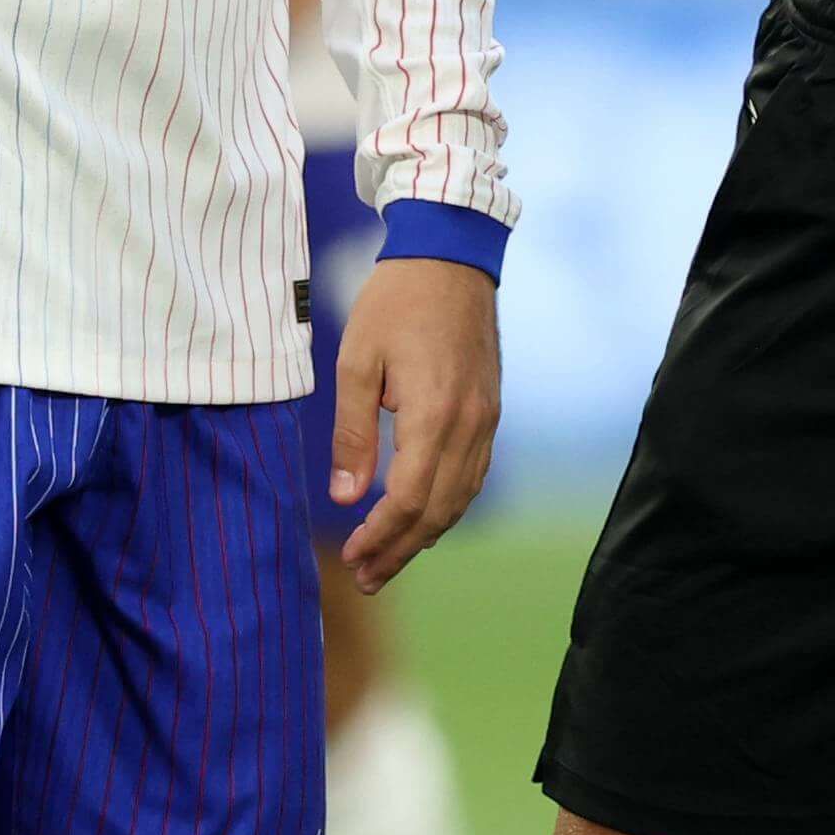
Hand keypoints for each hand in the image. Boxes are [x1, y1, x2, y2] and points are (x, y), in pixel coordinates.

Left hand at [331, 257, 501, 591]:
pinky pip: (474, 474)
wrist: (452, 258)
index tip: (350, 558)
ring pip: (461, 497)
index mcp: (432, 414)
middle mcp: (468, 424)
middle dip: (401, 550)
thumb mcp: (357, 363)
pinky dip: (448, 505)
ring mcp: (486, 418)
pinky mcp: (490, 410)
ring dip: (426, 534)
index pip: (407, 499)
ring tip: (390, 558)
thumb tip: (344, 495)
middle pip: (438, 510)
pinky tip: (423, 515)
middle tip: (366, 577)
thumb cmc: (395, 304)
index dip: (379, 536)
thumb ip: (353, 433)